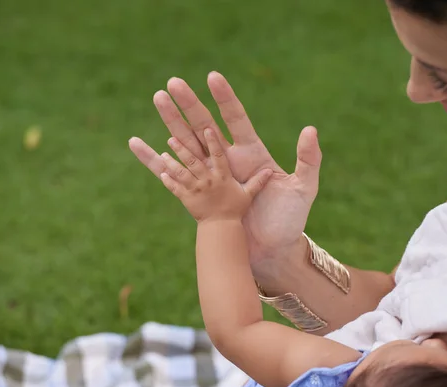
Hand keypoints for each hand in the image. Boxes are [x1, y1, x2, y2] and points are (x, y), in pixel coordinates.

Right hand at [129, 72, 321, 266]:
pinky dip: (152, 159)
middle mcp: (228, 159)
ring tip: (156, 97)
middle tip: (173, 82)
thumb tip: (310, 128)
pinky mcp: (196, 192)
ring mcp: (210, 175)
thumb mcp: (303, 188)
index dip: (225, 99)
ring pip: (185, 142)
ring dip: (170, 120)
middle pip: (204, 125)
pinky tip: (136, 143)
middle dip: (189, 103)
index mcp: (252, 153)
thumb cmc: (290, 219)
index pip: (236, 119)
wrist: (272, 250)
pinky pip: (169, 173)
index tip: (212, 77)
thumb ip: (308, 159)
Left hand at [159, 128, 271, 221]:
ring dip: (172, 163)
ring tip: (164, 153)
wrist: (222, 228)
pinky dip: (168, 181)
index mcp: (223, 177)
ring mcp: (196, 190)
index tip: (208, 128)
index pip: (219, 156)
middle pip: (194, 162)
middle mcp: (208, 181)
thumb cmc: (235, 210)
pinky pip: (175, 189)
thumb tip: (270, 170)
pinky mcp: (187, 199)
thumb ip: (257, 181)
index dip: (213, 142)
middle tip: (173, 138)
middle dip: (183, 149)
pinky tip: (161, 173)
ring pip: (182, 173)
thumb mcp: (248, 195)